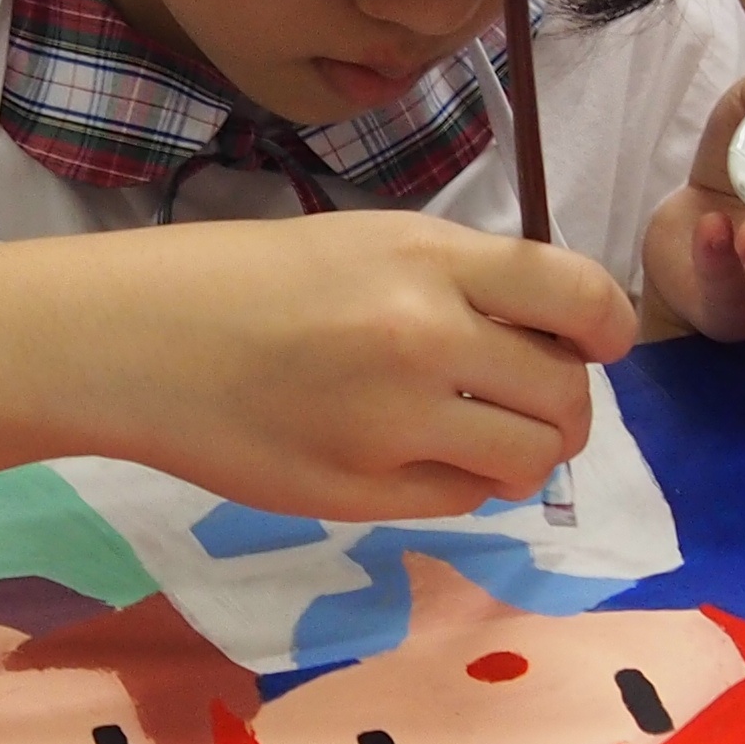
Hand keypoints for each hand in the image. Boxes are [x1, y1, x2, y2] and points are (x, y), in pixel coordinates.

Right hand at [38, 212, 636, 518]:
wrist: (136, 339)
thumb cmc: (249, 280)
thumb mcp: (369, 241)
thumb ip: (463, 282)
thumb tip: (558, 336)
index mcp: (429, 259)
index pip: (579, 295)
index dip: (608, 326)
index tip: (598, 341)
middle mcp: (424, 338)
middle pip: (567, 393)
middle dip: (565, 403)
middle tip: (532, 402)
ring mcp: (392, 424)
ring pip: (530, 459)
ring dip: (526, 453)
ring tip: (486, 439)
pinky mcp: (361, 493)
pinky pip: (463, 502)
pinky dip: (462, 485)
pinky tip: (419, 458)